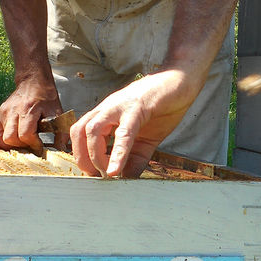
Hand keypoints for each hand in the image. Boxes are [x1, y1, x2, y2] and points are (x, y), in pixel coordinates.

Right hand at [0, 76, 65, 153]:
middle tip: (30, 146)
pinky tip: (12, 140)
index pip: (26, 134)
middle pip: (11, 138)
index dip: (33, 144)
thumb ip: (60, 131)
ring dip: (12, 144)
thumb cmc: (45, 97)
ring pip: (1, 137)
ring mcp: (4, 112)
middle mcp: (14, 110)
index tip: (40, 147)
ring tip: (22, 143)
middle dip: (22, 146)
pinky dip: (2, 140)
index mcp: (29, 109)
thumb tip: (61, 148)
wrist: (33, 82)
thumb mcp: (57, 112)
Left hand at [69, 68, 199, 178]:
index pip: (81, 135)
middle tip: (97, 176)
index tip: (93, 176)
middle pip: (79, 131)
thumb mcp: (146, 139)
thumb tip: (126, 178)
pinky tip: (117, 169)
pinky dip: (118, 153)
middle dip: (83, 158)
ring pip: (93, 129)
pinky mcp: (138, 106)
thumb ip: (135, 158)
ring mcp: (120, 105)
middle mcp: (108, 108)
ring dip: (95, 156)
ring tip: (108, 173)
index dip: (82, 157)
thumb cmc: (163, 107)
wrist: (181, 82)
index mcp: (106, 115)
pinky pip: (123, 132)